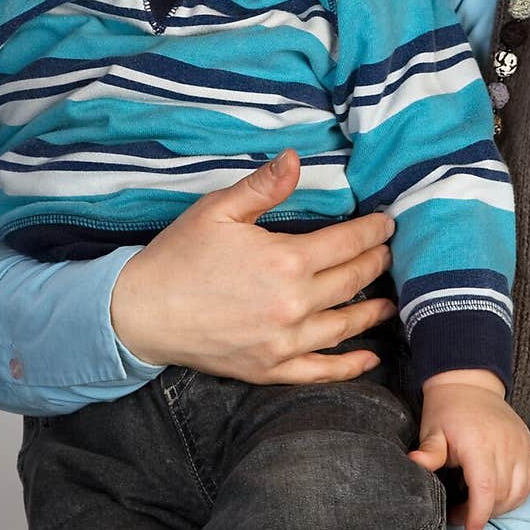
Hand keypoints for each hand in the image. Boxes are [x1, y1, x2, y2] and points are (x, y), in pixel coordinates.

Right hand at [110, 149, 396, 383]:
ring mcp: (284, 341)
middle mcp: (293, 304)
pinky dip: (349, 366)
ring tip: (389, 302)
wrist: (140, 312)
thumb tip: (295, 159)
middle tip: (389, 254)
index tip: (387, 224)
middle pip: (352, 281)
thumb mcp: (218, 210)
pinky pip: (320, 370)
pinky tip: (367, 359)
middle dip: (376, 264)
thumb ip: (263, 186)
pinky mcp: (270, 368)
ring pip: (344, 325)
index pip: (347, 244)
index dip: (372, 232)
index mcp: (285, 261)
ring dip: (372, 312)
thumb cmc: (179, 255)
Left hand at [408, 370, 529, 529]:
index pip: (486, 487)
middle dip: (482, 512)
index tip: (470, 529)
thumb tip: (413, 464)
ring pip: (518, 492)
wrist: (471, 384)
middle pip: (501, 494)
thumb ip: (429, 452)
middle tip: (460, 512)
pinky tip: (496, 496)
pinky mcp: (528, 446)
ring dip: (499, 507)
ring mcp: (520, 445)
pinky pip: (528, 482)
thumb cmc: (447, 410)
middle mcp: (505, 444)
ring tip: (477, 503)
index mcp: (479, 442)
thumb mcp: (432, 430)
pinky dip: (514, 496)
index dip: (479, 513)